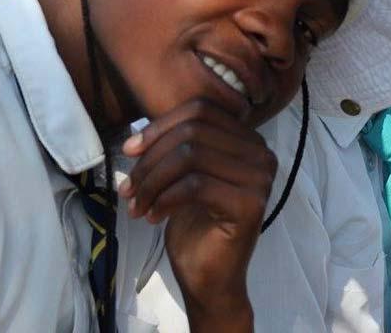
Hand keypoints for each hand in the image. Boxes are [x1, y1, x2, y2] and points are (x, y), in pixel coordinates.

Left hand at [120, 99, 275, 331]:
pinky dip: (165, 198)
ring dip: (153, 180)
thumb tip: (138, 130)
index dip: (159, 126)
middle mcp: (261, 153)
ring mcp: (260, 179)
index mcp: (248, 140)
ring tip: (137, 204)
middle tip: (129, 188)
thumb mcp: (182, 176)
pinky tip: (153, 217)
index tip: (129, 151)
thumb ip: (176, 145)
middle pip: (193, 131)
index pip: (200, 110)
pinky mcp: (250, 204)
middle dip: (151, 158)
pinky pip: (196, 185)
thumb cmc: (194, 227)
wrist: (209, 280)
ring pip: (191, 156)